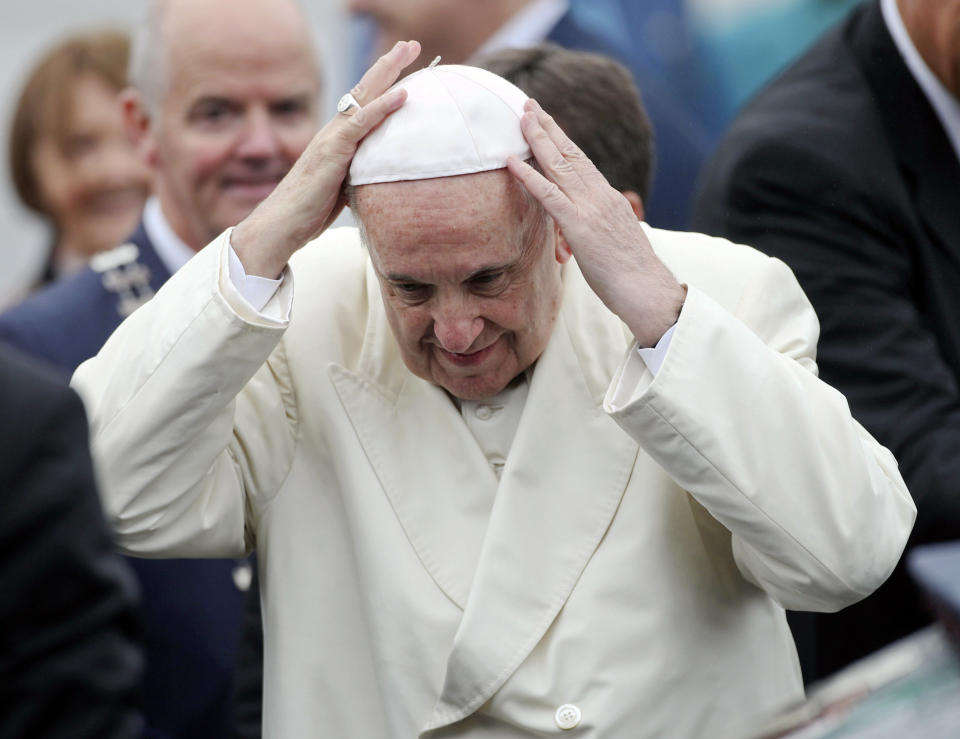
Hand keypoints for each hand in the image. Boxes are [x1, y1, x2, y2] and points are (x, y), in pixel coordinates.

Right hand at [232, 40, 421, 277]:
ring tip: (409, 51)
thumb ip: (361, 175)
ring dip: (387, 73)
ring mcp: (332, 139)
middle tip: (412, 44)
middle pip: (365, 90)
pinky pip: (360, 124)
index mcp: (338, 140)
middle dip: (389, 65)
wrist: (282, 226)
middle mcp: (334, 132)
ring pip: (363, 97)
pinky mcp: (331, 152)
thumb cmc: (310, 211)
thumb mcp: (344, 189)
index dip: (385, 83)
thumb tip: (383, 177)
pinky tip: (402, 93)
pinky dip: (381, 107)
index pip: (365, 104)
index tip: (407, 65)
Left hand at [507, 99, 684, 346]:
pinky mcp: (579, 226)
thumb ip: (596, 228)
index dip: (562, 141)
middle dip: (547, 127)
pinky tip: (511, 161)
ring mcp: (589, 208)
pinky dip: (528, 176)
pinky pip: (549, 195)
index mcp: (607, 198)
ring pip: (559, 165)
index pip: (581, 162)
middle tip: (528, 104)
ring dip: (537, 139)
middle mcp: (599, 195)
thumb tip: (583, 231)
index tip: (548, 122)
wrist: (648, 290)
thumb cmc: (630, 275)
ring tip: (521, 117)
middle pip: (569, 153)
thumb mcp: (612, 242)